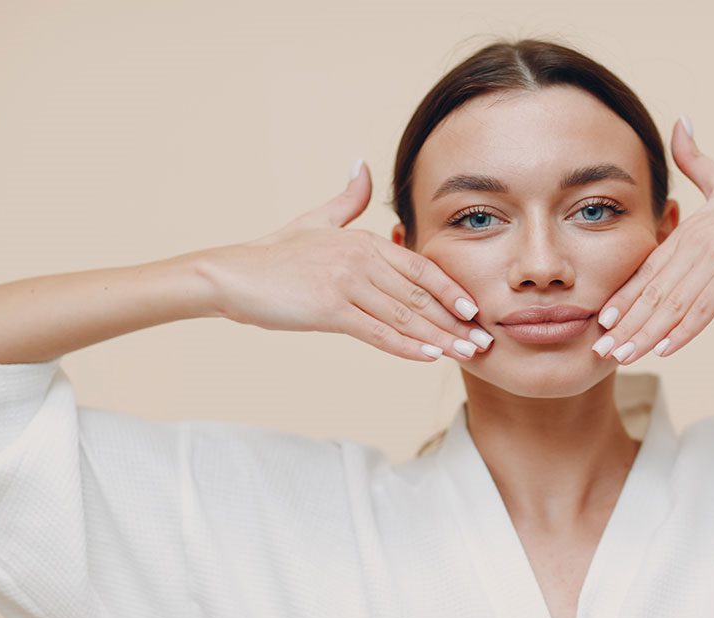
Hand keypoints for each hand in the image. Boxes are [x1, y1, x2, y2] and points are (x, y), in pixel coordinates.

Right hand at [200, 161, 493, 361]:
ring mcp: (345, 283)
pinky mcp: (328, 308)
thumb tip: (362, 164)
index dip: (451, 291)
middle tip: (484, 341)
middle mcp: (360, 258)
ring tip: (465, 355)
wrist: (229, 275)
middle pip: (420, 295)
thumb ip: (347, 199)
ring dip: (439, 338)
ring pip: (404, 316)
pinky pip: (376, 332)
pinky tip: (428, 357)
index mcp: (363, 240)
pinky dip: (405, 346)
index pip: (420, 269)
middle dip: (454, 321)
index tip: (475, 312)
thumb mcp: (315, 220)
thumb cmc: (273, 254)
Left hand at [591, 117, 713, 363]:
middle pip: (652, 290)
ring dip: (646, 334)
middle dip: (625, 324)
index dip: (623, 298)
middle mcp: (695, 240)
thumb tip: (680, 119)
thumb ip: (698, 160)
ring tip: (624, 358)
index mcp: (690, 228)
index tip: (601, 323)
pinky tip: (666, 350)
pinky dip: (683, 329)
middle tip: (601, 351)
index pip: (647, 270)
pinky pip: (704, 305)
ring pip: (672, 303)